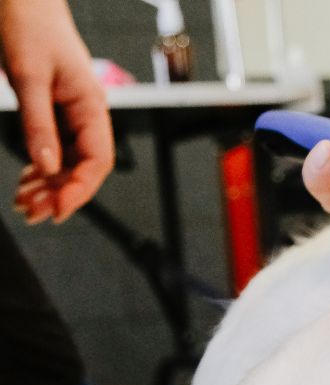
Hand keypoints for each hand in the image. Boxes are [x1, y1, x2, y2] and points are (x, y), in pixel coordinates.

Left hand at [1, 0, 113, 221]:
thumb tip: (47, 167)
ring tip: (24, 203)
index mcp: (92, 106)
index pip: (97, 162)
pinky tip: (27, 182)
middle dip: (59, 194)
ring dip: (48, 186)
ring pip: (68, 162)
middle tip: (32, 212)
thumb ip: (39, 124)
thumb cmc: (27, 20)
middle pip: (83, 168)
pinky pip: (56, 148)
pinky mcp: (56, 109)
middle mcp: (87, 114)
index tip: (56, 211)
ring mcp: (72, 113)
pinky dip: (41, 168)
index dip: (79, 191)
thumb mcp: (28, 74)